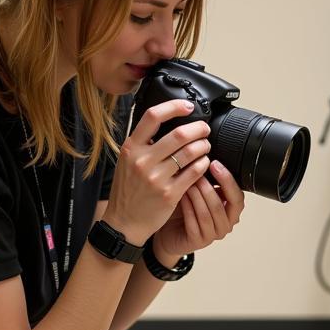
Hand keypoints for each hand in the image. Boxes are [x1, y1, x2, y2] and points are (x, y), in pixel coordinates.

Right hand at [102, 100, 211, 243]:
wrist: (124, 222)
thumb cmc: (127, 191)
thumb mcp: (127, 161)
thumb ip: (143, 143)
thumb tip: (166, 122)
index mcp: (131, 148)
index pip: (153, 116)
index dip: (174, 106)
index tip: (188, 106)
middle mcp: (142, 161)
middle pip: (179, 134)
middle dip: (198, 128)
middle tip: (204, 129)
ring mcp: (156, 178)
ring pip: (191, 152)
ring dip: (204, 146)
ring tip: (205, 146)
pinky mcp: (170, 194)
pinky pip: (195, 172)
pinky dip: (203, 164)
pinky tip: (203, 163)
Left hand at [152, 160, 244, 263]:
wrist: (169, 231)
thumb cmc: (185, 209)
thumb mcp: (199, 191)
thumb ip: (208, 179)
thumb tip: (206, 154)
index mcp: (231, 211)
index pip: (237, 197)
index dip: (228, 180)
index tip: (215, 164)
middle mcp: (225, 225)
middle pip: (221, 205)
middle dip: (208, 187)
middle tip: (196, 172)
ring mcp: (212, 235)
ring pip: (207, 213)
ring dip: (197, 196)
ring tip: (187, 181)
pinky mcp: (198, 242)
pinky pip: (194, 223)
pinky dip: (187, 207)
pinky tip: (180, 195)